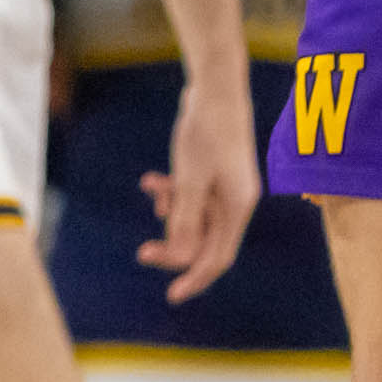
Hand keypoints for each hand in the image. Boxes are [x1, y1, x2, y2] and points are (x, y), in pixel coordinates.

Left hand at [138, 69, 261, 301]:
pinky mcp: (212, 174)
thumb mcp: (190, 178)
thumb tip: (180, 258)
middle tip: (143, 251)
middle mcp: (234, 202)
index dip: (195, 279)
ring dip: (170, 212)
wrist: (215, 86)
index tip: (171, 295)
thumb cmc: (207, 130)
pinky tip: (154, 181)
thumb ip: (185, 220)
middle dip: (173, 244)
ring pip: (193, 218)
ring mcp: (224, 188)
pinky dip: (172, 194)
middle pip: (203, 241)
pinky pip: (190, 197)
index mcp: (238, 207)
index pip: (218, 258)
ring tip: (154, 189)